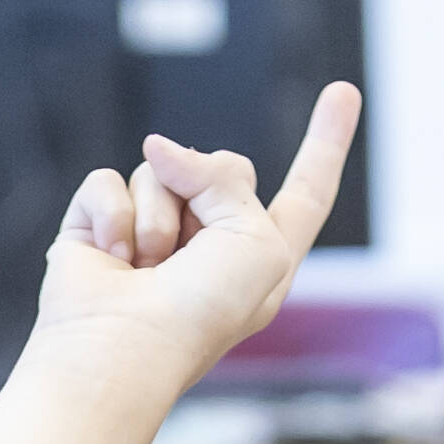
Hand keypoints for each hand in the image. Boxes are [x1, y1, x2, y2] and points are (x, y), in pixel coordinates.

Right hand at [31, 85, 363, 372]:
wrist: (123, 351)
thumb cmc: (200, 313)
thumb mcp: (254, 240)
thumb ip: (226, 177)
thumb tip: (157, 150)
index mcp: (262, 256)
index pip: (305, 192)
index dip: (325, 143)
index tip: (344, 91)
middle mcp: (210, 243)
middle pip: (225, 166)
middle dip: (207, 191)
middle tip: (189, 249)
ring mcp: (152, 233)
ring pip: (162, 169)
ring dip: (158, 216)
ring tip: (148, 266)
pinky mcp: (99, 228)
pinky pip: (108, 180)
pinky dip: (111, 215)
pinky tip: (111, 255)